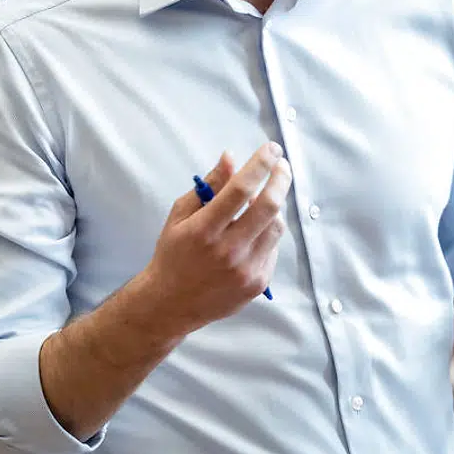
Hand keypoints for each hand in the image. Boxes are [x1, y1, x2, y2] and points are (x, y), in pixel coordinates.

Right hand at [141, 142, 290, 332]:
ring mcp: (246, 270)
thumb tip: (231, 158)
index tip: (271, 149)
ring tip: (262, 200)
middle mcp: (228, 251)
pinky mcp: (258, 283)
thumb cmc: (173, 254)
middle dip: (280, 178)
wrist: (171, 304)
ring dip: (274, 207)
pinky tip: (254, 231)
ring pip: (276, 226)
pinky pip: (273, 248)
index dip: (259, 164)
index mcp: (204, 230)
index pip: (240, 189)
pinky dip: (267, 233)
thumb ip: (209, 186)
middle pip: (268, 206)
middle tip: (282, 165)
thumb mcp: (180, 215)